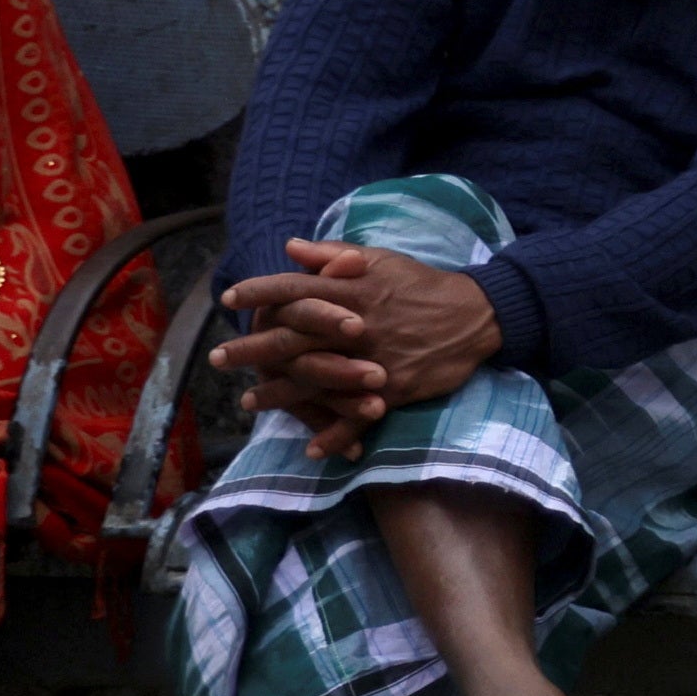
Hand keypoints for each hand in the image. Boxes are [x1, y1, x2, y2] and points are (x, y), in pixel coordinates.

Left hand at [211, 242, 501, 451]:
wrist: (478, 315)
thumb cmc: (424, 285)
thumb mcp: (382, 260)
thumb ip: (335, 255)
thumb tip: (291, 248)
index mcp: (353, 290)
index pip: (295, 289)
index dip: (260, 292)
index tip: (230, 298)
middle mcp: (357, 325)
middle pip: (293, 337)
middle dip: (251, 348)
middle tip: (218, 358)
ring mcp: (374, 360)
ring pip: (317, 380)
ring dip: (280, 395)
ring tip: (250, 404)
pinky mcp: (395, 387)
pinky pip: (359, 415)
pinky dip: (337, 434)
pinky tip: (312, 448)